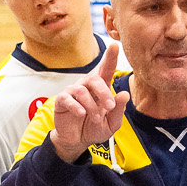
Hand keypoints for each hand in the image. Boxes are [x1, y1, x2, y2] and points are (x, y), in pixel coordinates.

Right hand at [49, 45, 127, 162]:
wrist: (78, 140)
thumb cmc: (95, 128)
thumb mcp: (112, 123)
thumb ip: (118, 110)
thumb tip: (125, 94)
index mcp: (101, 88)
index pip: (106, 69)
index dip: (110, 57)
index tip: (114, 45)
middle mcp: (87, 86)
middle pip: (94, 79)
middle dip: (104, 93)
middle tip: (109, 107)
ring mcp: (73, 91)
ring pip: (82, 91)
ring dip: (92, 106)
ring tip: (97, 118)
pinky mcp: (62, 100)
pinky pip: (68, 98)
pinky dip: (76, 107)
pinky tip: (82, 114)